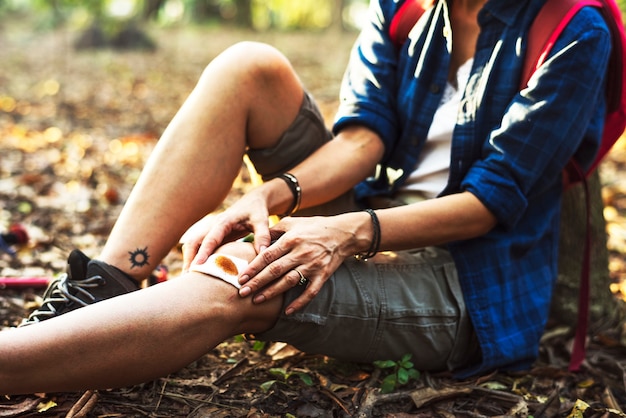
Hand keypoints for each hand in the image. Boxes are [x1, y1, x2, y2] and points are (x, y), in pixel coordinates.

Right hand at [182, 189, 272, 271]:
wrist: (252, 202)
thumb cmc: (257, 211)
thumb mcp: (262, 221)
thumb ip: (263, 235)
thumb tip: (263, 253)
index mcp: (224, 222)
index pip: (210, 238)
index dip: (204, 252)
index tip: (197, 266)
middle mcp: (212, 225)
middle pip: (194, 241)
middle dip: (189, 258)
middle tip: (188, 278)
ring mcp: (209, 231)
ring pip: (192, 245)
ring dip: (189, 260)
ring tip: (189, 280)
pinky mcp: (211, 236)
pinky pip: (198, 247)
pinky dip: (195, 258)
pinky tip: (197, 273)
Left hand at [237, 214, 357, 314]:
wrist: (343, 233)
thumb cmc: (314, 226)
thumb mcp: (293, 222)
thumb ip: (274, 230)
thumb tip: (255, 238)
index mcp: (291, 239)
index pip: (268, 255)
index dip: (253, 267)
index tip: (240, 277)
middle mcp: (301, 252)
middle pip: (275, 270)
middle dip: (257, 282)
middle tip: (242, 293)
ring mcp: (312, 265)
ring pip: (289, 282)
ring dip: (272, 292)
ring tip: (257, 300)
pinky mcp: (323, 275)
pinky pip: (310, 292)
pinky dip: (299, 303)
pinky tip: (287, 312)